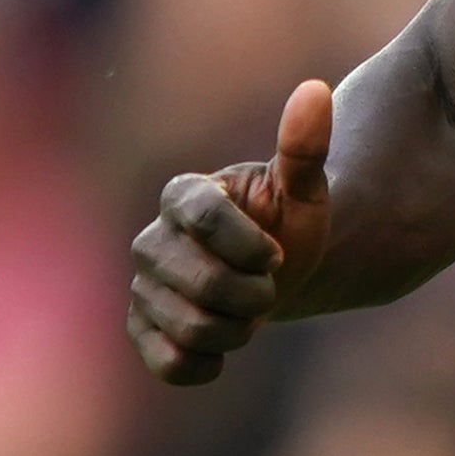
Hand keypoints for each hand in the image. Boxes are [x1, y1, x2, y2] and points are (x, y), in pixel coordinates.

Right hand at [125, 78, 331, 385]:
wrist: (276, 276)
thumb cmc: (289, 224)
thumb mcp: (305, 188)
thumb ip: (304, 146)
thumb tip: (314, 91)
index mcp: (184, 195)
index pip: (206, 219)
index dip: (252, 247)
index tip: (276, 255)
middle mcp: (151, 240)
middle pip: (202, 283)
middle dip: (253, 296)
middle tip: (267, 290)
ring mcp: (141, 287)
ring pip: (189, 327)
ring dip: (237, 331)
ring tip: (246, 314)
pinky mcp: (140, 330)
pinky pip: (165, 362)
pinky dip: (204, 364)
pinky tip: (221, 351)